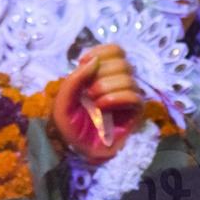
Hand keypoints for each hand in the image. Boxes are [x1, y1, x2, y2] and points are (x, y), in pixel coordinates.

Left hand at [51, 44, 143, 163]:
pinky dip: (116, 98)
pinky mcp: (136, 112)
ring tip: (93, 102)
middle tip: (88, 91)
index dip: (101, 52)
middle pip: (123, 62)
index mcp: (103, 73)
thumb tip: (94, 60)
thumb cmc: (70, 124)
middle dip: (101, 74)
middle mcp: (119, 82)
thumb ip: (76, 78)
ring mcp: (129, 96)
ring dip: (106, 88)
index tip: (83, 64)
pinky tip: (102, 108)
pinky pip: (134, 96)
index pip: (116, 50)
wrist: (77, 150)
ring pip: (128, 78)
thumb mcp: (64, 99)